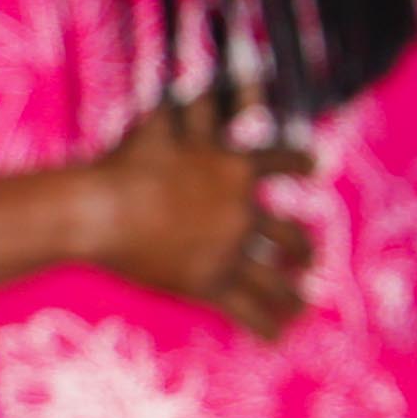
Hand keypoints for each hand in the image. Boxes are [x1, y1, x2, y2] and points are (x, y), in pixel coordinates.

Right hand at [86, 102, 319, 340]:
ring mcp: (229, 248)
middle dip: (303, 247)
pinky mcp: (208, 282)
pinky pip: (246, 308)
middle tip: (310, 257)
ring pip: (275, 277)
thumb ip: (182, 108)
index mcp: (233, 167)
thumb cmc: (122, 163)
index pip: (281, 160)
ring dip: (292, 293)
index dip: (302, 162)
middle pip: (289, 231)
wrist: (100, 209)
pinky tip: (278, 337)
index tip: (316, 166)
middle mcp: (241, 209)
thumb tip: (187, 79)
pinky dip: (265, 324)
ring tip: (303, 306)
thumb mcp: (159, 124)